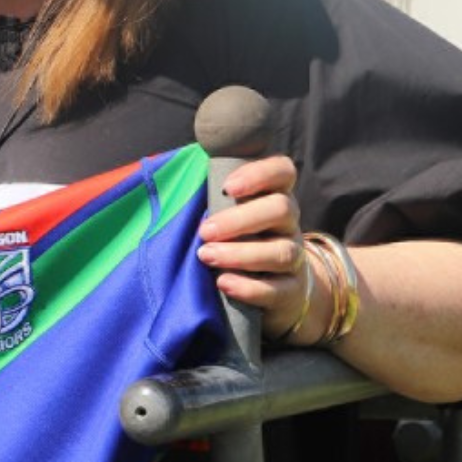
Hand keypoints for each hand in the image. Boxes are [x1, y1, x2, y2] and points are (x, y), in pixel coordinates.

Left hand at [194, 154, 312, 342]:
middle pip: (281, 209)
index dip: (259, 174)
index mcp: (275, 196)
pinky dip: (249, 288)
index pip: (282, 171)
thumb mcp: (229, 216)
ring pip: (281, 251)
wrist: (276, 289)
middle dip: (239, 219)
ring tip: (207, 256)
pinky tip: (223, 283)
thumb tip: (166, 185)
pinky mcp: (291, 290)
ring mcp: (295, 257)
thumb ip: (211, 200)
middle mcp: (289, 224)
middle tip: (205, 231)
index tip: (227, 188)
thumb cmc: (240, 242)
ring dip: (240, 254)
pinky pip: (278, 289)